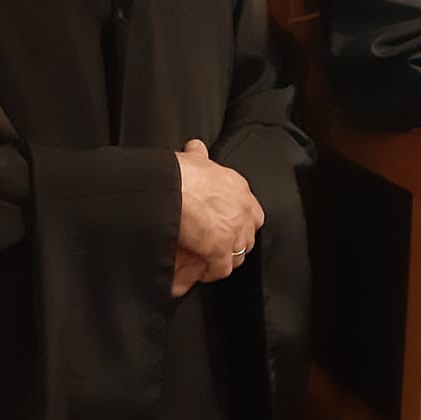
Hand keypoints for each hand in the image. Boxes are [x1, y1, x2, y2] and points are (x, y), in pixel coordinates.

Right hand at [174, 140, 263, 297]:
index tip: (227, 225)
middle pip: (248, 235)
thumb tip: (195, 147)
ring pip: (237, 254)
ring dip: (224, 259)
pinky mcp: (219, 250)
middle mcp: (241, 210)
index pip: (251, 211)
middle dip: (235, 242)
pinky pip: (221, 269)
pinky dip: (210, 272)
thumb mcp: (193, 158)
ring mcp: (233, 231)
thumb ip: (198, 156)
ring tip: (209, 262)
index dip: (239, 221)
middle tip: (218, 247)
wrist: (169, 187)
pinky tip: (199, 272)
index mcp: (237, 187)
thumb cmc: (177, 173)